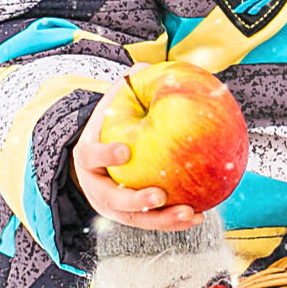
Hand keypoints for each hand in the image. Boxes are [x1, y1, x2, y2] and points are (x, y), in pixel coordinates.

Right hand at [72, 82, 202, 232]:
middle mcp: (96, 188)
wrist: (95, 162)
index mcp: (87, 158)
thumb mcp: (110, 110)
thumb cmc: (107, 130)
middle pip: (113, 200)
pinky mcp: (130, 218)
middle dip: (136, 201)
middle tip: (159, 195)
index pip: (91, 156)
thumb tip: (146, 65)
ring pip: (136, 220)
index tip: (126, 150)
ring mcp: (112, 207)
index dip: (106, 155)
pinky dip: (174, 222)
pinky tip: (199, 216)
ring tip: (190, 212)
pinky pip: (153, 223)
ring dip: (163, 220)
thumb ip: (125, 91)